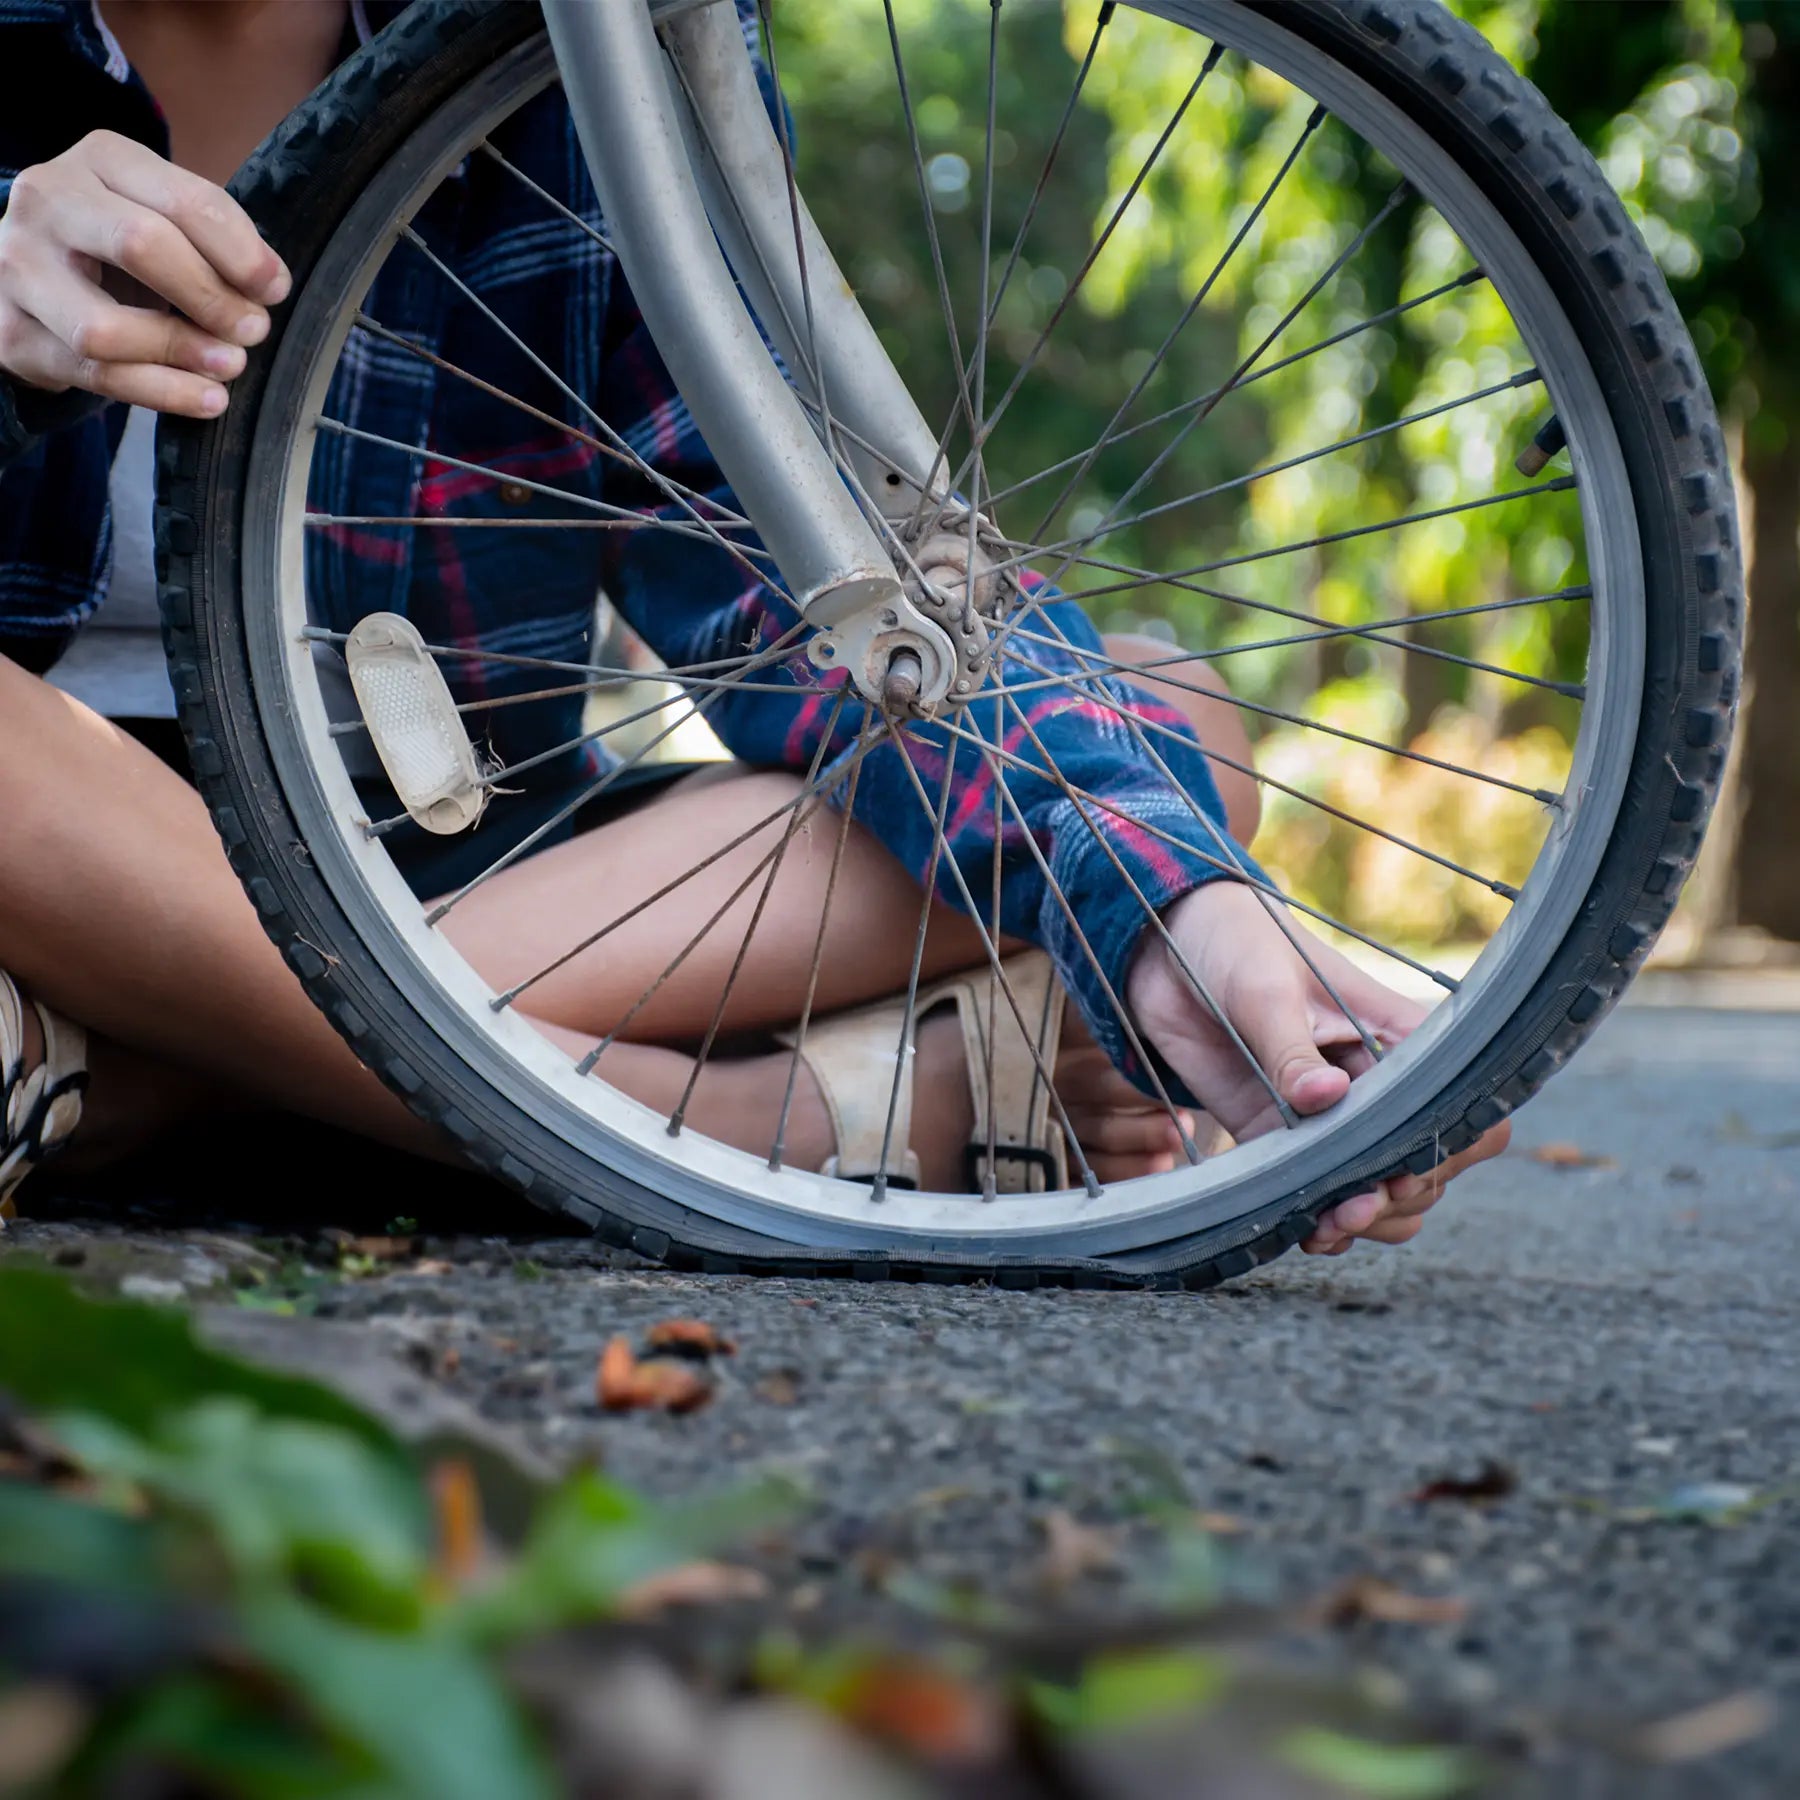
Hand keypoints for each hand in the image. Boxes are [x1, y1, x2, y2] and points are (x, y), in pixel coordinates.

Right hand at [0, 129, 288, 418]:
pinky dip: (165, 392)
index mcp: (100, 160)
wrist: (32, 272)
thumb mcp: (163, 218)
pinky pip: (98, 374)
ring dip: (182, 351)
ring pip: (105, 326)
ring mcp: (20, 268)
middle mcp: (48, 202)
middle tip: (252, 328)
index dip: (242, 253)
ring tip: (230, 363)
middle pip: (140, 245)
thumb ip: (212, 240)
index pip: (184, 200)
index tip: (273, 290)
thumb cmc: (118, 244)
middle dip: (211, 296)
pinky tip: (209, 398)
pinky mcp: (15, 333)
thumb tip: (269, 285)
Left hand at [1125, 881, 1509, 1253]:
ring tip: (1331, 1225)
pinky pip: (1320, 1197)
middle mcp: (1377, 1086)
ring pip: (1384, 1193)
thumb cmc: (1237, 945)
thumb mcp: (1267, 990)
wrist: (1165, 951)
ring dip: (1368, 1221)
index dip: (1452, 1145)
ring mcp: (1331, 1119)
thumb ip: (1291, 1050)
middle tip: (1358, 1203)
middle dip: (1401, 1194)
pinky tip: (1306, 1231)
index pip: (1465, 1102)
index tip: (1406, 1164)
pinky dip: (1322, 1225)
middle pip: (1429, 1164)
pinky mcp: (1281, 1140)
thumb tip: (1325, 1098)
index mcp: (1398, 1037)